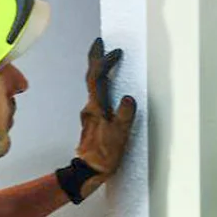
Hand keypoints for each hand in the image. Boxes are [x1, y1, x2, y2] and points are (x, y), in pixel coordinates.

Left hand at [73, 38, 136, 198]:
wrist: (87, 172)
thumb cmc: (103, 156)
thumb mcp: (119, 135)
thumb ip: (124, 115)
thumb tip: (128, 98)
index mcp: (96, 107)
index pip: (96, 77)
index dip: (104, 61)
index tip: (115, 52)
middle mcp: (89, 108)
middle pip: (91, 78)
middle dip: (96, 59)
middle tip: (100, 44)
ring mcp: (89, 114)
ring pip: (93, 87)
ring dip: (99, 72)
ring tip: (107, 60)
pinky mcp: (92, 121)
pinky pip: (97, 96)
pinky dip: (102, 85)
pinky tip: (108, 86)